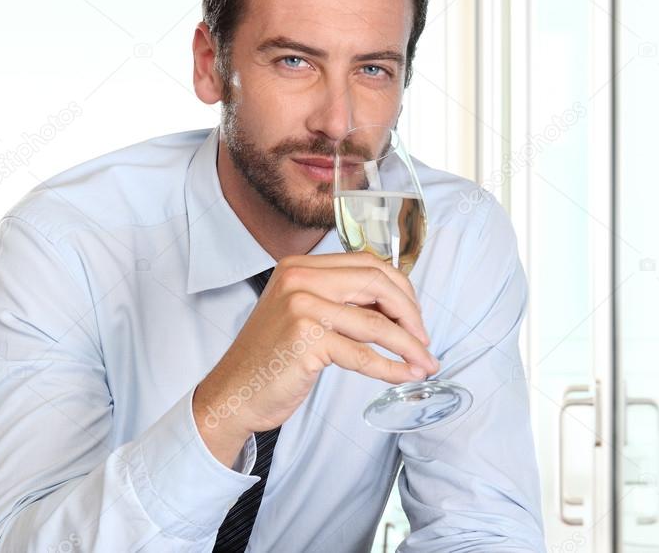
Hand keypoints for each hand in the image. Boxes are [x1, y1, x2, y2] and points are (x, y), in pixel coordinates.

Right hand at [192, 251, 438, 465]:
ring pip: (375, 322)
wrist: (232, 394)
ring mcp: (301, 307)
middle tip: (425, 339)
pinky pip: (362, 354)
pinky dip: (390, 367)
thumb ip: (340, 301)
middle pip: (376, 284)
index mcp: (301, 267)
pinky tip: (405, 374)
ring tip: (426, 362)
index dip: (400, 289)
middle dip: (410, 313)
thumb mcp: (303, 314)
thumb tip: (398, 307)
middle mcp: (299, 279)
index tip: (415, 315)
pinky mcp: (305, 340)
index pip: (367, 264)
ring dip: (408, 345)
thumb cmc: (272, 358)